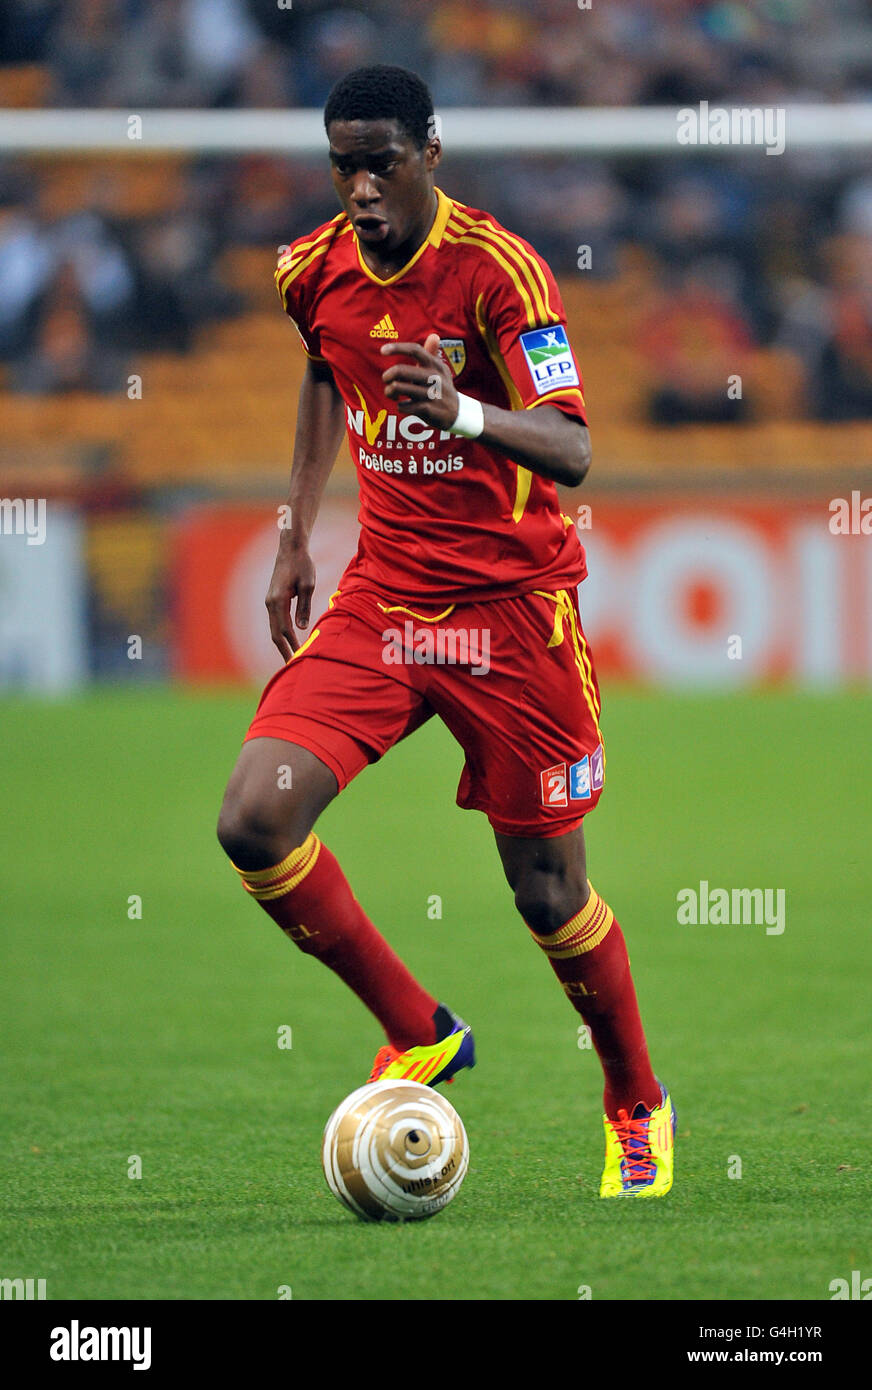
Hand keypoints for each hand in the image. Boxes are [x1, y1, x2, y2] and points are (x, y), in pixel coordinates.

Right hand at [265, 535, 315, 660]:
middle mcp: (270, 603)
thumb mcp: (308, 585)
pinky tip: (289, 641)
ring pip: (274, 628)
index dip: (292, 646)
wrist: (291, 548)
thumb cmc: (302, 564)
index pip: (284, 630)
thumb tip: (301, 628)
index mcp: (277, 601)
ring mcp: (270, 602)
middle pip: (275, 634)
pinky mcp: (273, 600)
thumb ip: (304, 607)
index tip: (299, 659)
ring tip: (291, 658)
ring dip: (282, 644)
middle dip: (284, 651)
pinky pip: (276, 621)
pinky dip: (282, 634)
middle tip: (291, 667)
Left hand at [380, 332, 458, 428]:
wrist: (457, 413)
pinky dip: (400, 406)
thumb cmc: (442, 388)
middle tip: (386, 380)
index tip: (382, 351)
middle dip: (387, 376)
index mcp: (435, 365)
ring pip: (398, 388)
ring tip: (391, 393)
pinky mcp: (429, 410)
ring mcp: (432, 394)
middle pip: (400, 371)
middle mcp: (434, 377)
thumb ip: (432, 354)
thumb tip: (434, 336)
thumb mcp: (440, 370)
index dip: (397, 348)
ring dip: (389, 391)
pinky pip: (404, 406)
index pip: (415, 350)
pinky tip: (404, 406)